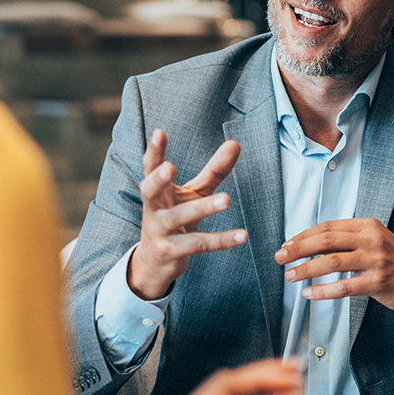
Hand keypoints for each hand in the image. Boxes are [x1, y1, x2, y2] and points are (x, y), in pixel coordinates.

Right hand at [128, 130, 246, 299]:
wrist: (156, 261)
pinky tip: (243, 235)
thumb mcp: (194, 193)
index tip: (159, 132)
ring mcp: (160, 231)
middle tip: (170, 166)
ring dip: (203, 208)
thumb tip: (236, 143)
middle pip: (150, 190)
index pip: (151, 167)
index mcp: (156, 191)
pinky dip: (221, 240)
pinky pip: (198, 244)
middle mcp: (153, 208)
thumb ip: (213, 171)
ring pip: (179, 217)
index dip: (154, 151)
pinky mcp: (172, 251)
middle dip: (158, 179)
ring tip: (227, 199)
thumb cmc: (175, 217)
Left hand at [273, 218, 393, 315]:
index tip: (286, 245)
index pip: (328, 227)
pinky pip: (344, 287)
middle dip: (298, 249)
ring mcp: (376, 261)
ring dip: (306, 269)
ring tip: (290, 276)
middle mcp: (372, 239)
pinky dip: (323, 290)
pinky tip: (309, 294)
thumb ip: (348, 239)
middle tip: (280, 258)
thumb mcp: (374, 241)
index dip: (303, 236)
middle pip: (327, 240)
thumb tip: (309, 244)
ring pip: (332, 262)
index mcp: (368, 225)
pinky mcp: (378, 282)